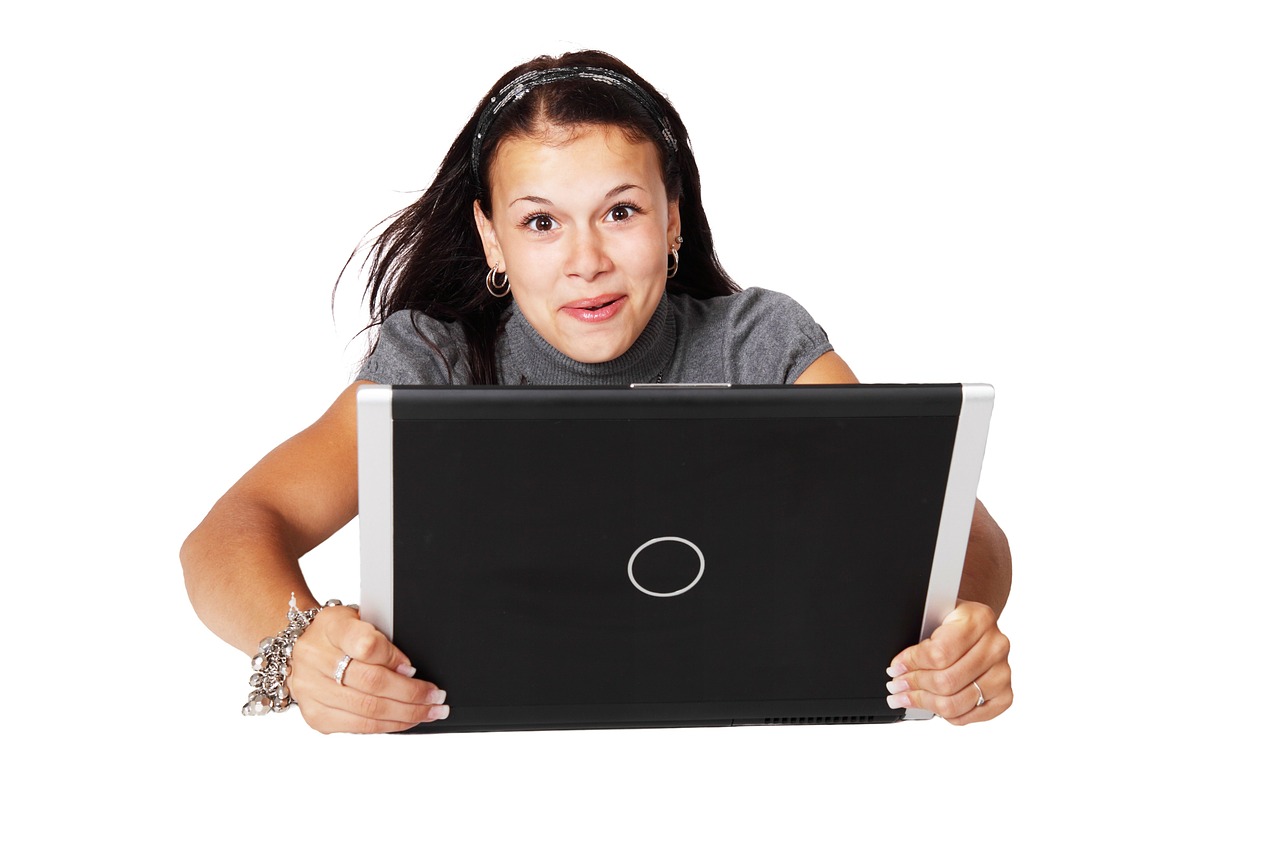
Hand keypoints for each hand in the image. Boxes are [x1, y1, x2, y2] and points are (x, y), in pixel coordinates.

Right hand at [286, 605, 449, 733]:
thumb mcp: (360, 620)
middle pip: (372, 683)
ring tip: (429, 712)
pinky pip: (359, 726)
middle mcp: (316, 658)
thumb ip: (381, 639)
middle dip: (412, 694)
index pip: (366, 644)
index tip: (414, 668)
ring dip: (406, 714)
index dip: (394, 659)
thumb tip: (408, 670)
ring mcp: (312, 690)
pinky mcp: (316, 715)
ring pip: (368, 709)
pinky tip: (405, 720)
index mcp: (332, 626)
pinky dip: (387, 725)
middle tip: (436, 697)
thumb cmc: (338, 634)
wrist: (300, 649)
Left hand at [884, 600, 1010, 724]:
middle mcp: (996, 646)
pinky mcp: (1005, 695)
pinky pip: (971, 716)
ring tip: (906, 698)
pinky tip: (934, 705)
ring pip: (956, 703)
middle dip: (913, 686)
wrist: (977, 628)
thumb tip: (898, 668)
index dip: (911, 664)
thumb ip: (919, 637)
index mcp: (979, 619)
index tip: (895, 668)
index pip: (939, 653)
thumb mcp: (935, 615)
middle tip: (896, 686)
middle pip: (946, 682)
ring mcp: (1002, 672)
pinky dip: (948, 715)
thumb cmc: (953, 623)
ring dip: (924, 703)